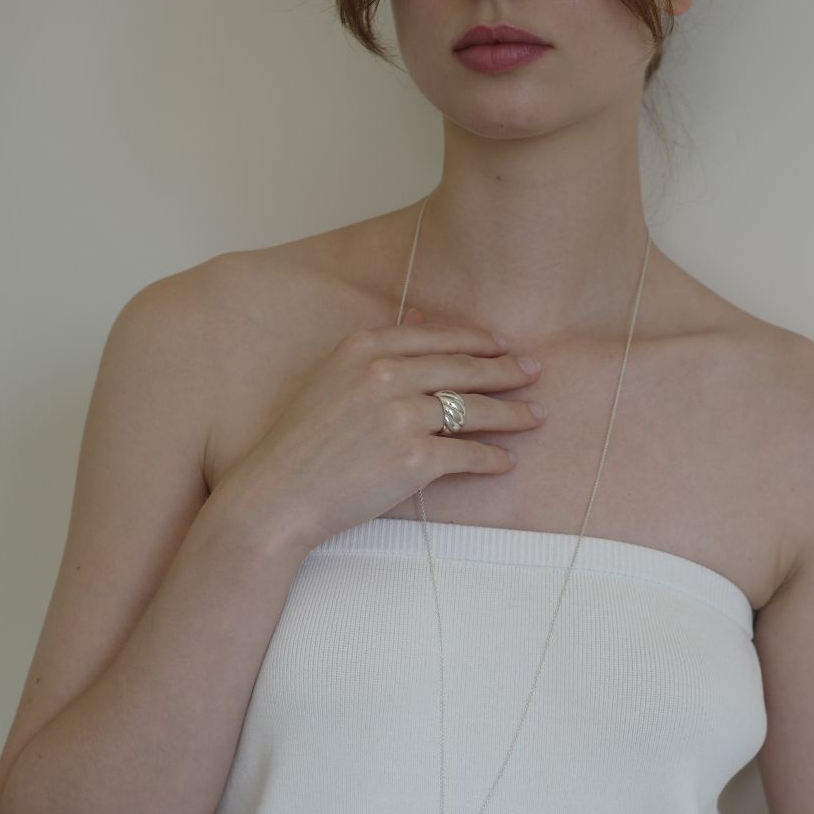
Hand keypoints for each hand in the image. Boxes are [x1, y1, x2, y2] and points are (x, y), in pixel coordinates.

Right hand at [212, 306, 544, 548]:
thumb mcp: (331, 378)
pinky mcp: (415, 457)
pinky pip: (468, 453)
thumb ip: (377, 349)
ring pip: (475, 409)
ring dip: (512, 413)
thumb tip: (420, 319)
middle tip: (536, 372)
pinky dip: (493, 458)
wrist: (277, 495)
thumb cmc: (299, 442)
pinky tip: (506, 460)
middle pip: (463, 368)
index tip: (502, 346)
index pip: (437, 337)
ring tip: (535, 416)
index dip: (477, 341)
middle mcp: (386, 374)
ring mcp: (403, 415)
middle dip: (507, 370)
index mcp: (364, 348)